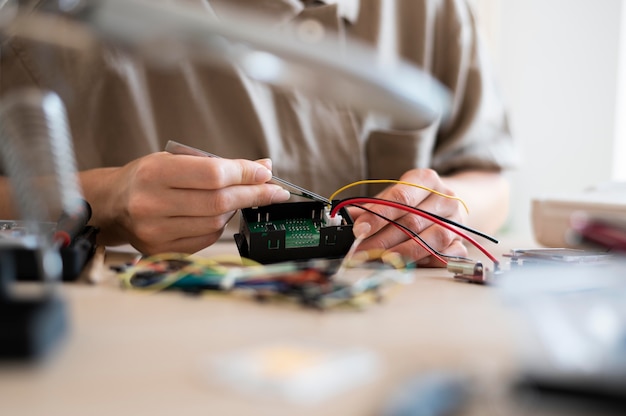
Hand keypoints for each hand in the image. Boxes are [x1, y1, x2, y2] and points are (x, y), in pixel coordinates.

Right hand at [83, 152, 290, 253]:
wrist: (112, 204)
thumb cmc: (148, 177)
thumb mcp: (176, 160)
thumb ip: (218, 165)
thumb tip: (263, 167)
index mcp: (154, 173)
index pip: (213, 175)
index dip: (245, 174)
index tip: (266, 173)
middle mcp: (151, 203)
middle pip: (219, 201)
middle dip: (253, 195)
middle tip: (274, 191)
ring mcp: (154, 231)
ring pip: (215, 223)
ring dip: (235, 210)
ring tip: (236, 199)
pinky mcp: (159, 250)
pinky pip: (205, 239)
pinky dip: (218, 226)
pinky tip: (217, 215)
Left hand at [347, 169, 467, 265]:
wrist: (445, 201)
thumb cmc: (412, 200)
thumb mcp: (392, 196)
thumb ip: (370, 207)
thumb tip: (344, 220)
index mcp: (426, 179)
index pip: (401, 197)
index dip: (378, 215)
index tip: (359, 230)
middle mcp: (445, 197)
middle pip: (413, 221)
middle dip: (382, 239)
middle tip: (361, 252)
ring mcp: (456, 219)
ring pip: (432, 239)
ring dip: (403, 253)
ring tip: (380, 261)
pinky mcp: (462, 240)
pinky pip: (447, 255)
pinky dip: (427, 262)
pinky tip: (407, 265)